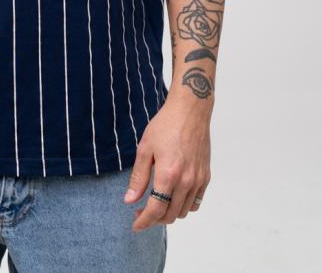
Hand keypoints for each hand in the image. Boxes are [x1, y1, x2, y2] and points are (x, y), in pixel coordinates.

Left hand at [123, 93, 211, 231]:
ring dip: (169, 213)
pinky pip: (196, 202)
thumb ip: (138, 178)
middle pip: (170, 214)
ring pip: (184, 211)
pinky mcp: (206, 176)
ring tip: (156, 203)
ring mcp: (198, 180)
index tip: (135, 225)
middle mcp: (186, 181)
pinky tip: (174, 197)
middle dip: (154, 218)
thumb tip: (130, 201)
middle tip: (141, 212)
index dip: (144, 221)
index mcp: (168, 174)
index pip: (156, 210)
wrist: (190, 111)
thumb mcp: (145, 149)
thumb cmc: (165, 126)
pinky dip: (184, 206)